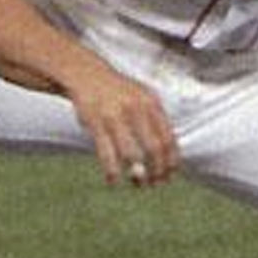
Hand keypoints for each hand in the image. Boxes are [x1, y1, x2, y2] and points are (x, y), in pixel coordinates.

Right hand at [63, 64, 178, 187]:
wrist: (86, 74)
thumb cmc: (118, 91)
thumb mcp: (142, 96)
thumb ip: (156, 120)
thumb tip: (168, 153)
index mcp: (151, 102)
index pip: (168, 138)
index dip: (171, 161)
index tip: (170, 175)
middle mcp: (135, 108)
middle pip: (154, 148)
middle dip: (157, 171)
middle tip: (154, 183)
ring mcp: (115, 115)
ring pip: (132, 154)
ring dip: (137, 174)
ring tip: (138, 183)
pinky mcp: (95, 122)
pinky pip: (107, 154)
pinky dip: (112, 171)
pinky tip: (113, 181)